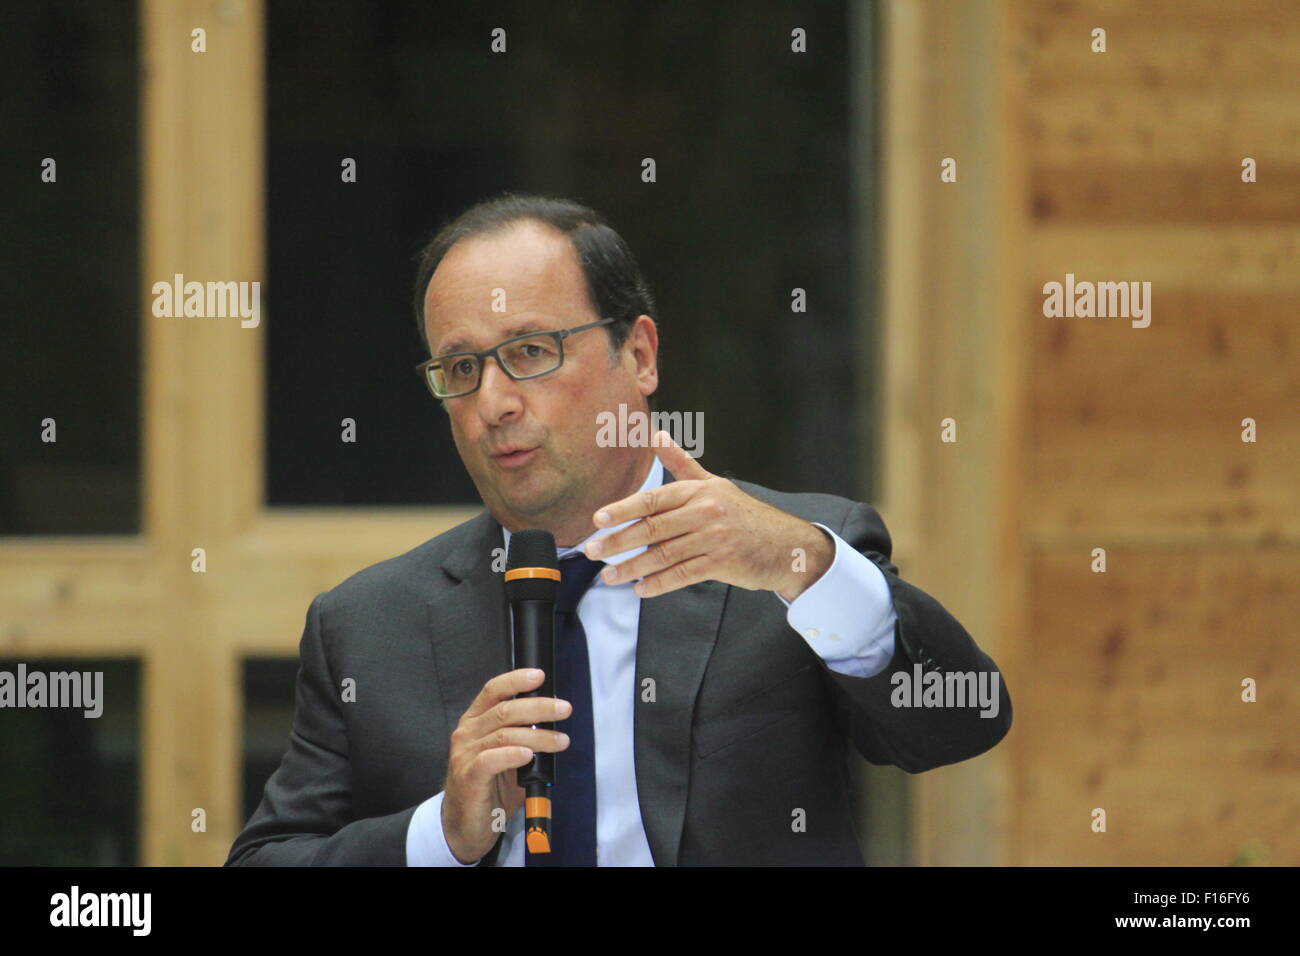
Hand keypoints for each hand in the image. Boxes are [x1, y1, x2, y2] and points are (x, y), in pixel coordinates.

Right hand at [441, 668, 570, 863]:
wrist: (465, 825)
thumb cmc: (490, 787)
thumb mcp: (510, 757)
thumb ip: (525, 739)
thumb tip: (555, 724)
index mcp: (475, 721)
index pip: (493, 690)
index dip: (516, 680)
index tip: (540, 676)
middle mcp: (467, 733)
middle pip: (505, 710)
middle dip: (539, 707)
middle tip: (564, 709)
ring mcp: (464, 755)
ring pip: (504, 734)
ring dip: (538, 736)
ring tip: (560, 741)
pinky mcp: (468, 777)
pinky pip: (491, 759)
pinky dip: (513, 755)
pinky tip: (529, 755)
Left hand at [583, 431, 834, 600]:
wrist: (786, 544)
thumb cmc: (744, 514)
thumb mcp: (714, 484)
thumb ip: (681, 463)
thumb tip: (656, 433)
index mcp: (699, 490)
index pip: (654, 499)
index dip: (623, 509)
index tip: (598, 519)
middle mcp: (705, 511)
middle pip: (653, 528)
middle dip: (618, 541)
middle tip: (593, 551)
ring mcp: (713, 538)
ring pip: (664, 554)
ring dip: (633, 567)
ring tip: (610, 576)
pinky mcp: (721, 564)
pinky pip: (682, 574)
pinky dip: (659, 583)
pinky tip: (641, 588)